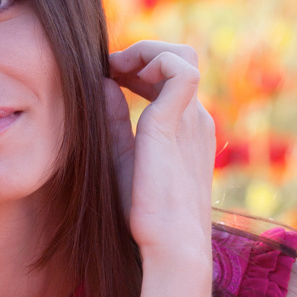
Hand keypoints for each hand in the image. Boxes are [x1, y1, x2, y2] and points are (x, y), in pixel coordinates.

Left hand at [106, 41, 214, 261]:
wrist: (170, 245)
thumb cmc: (146, 217)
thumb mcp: (122, 159)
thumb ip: (115, 123)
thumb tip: (100, 84)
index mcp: (187, 132)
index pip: (172, 81)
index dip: (140, 70)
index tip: (108, 78)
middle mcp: (196, 120)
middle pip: (181, 61)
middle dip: (143, 54)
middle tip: (109, 68)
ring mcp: (192, 118)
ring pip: (182, 56)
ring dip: (147, 51)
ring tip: (115, 67)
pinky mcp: (179, 121)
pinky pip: (178, 68)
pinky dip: (150, 60)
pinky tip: (120, 77)